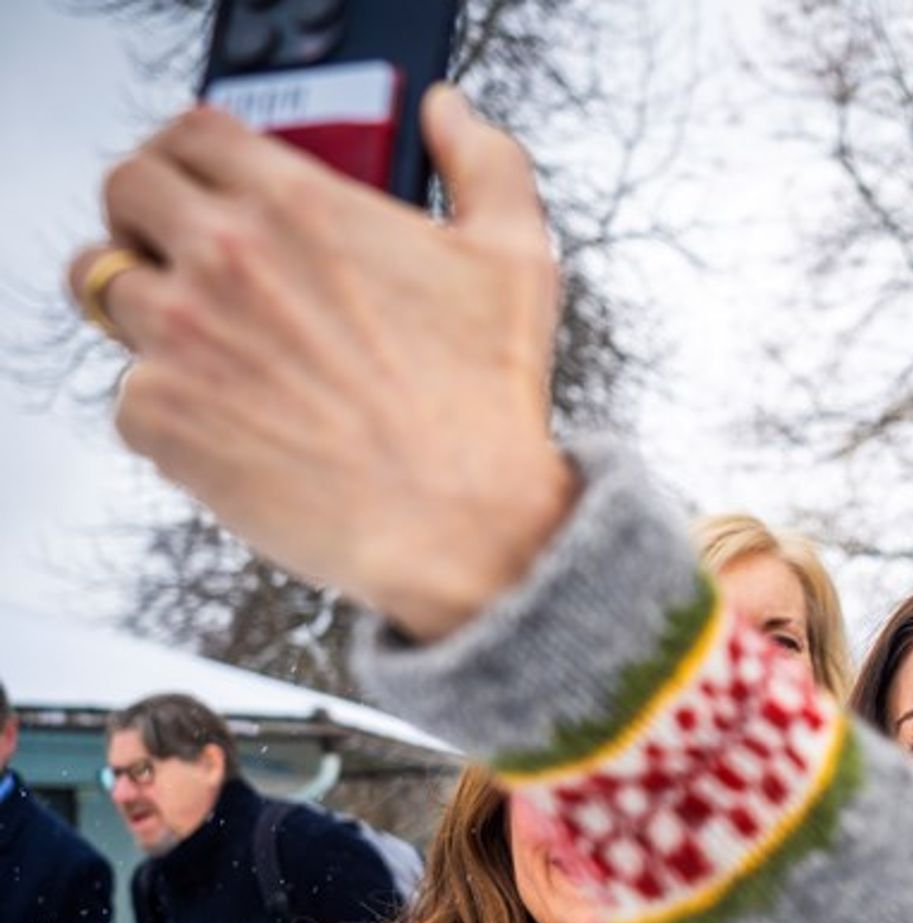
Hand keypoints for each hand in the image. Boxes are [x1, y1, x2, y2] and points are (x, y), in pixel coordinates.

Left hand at [71, 87, 572, 641]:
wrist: (461, 523)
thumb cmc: (487, 399)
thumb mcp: (514, 260)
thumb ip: (483, 163)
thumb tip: (449, 113)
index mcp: (296, 205)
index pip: (193, 132)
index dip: (196, 152)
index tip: (209, 179)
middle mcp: (223, 257)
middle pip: (126, 190)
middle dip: (149, 212)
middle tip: (185, 248)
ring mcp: (179, 336)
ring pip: (102, 282)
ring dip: (140, 298)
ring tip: (200, 335)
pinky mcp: (157, 413)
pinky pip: (128, 388)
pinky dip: (169, 402)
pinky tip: (235, 418)